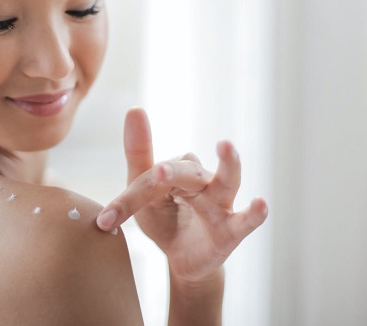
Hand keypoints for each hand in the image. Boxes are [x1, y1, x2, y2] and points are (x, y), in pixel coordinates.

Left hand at [96, 107, 267, 283]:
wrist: (182, 259)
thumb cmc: (164, 218)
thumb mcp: (144, 194)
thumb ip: (138, 156)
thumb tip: (134, 107)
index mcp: (178, 169)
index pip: (152, 177)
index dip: (129, 199)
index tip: (106, 221)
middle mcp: (202, 180)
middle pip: (185, 172)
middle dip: (170, 173)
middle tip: (157, 171)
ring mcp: (221, 203)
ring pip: (227, 180)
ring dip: (227, 163)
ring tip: (225, 145)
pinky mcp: (232, 230)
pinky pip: (247, 220)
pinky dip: (255, 212)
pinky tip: (260, 203)